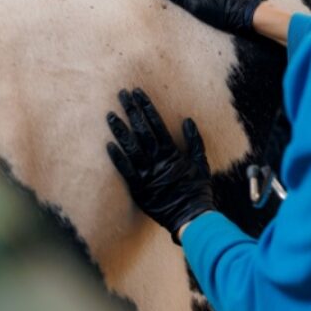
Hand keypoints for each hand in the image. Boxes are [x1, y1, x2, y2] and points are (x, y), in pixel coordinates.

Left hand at [106, 88, 213, 244]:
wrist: (191, 217)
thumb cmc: (198, 190)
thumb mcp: (202, 163)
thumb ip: (195, 141)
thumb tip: (187, 120)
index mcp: (172, 153)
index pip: (156, 124)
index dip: (146, 108)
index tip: (138, 93)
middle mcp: (158, 161)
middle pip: (142, 131)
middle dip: (131, 111)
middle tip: (122, 95)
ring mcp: (147, 175)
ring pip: (131, 148)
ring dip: (120, 131)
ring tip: (110, 115)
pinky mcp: (139, 189)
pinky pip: (126, 171)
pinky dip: (117, 158)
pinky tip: (109, 145)